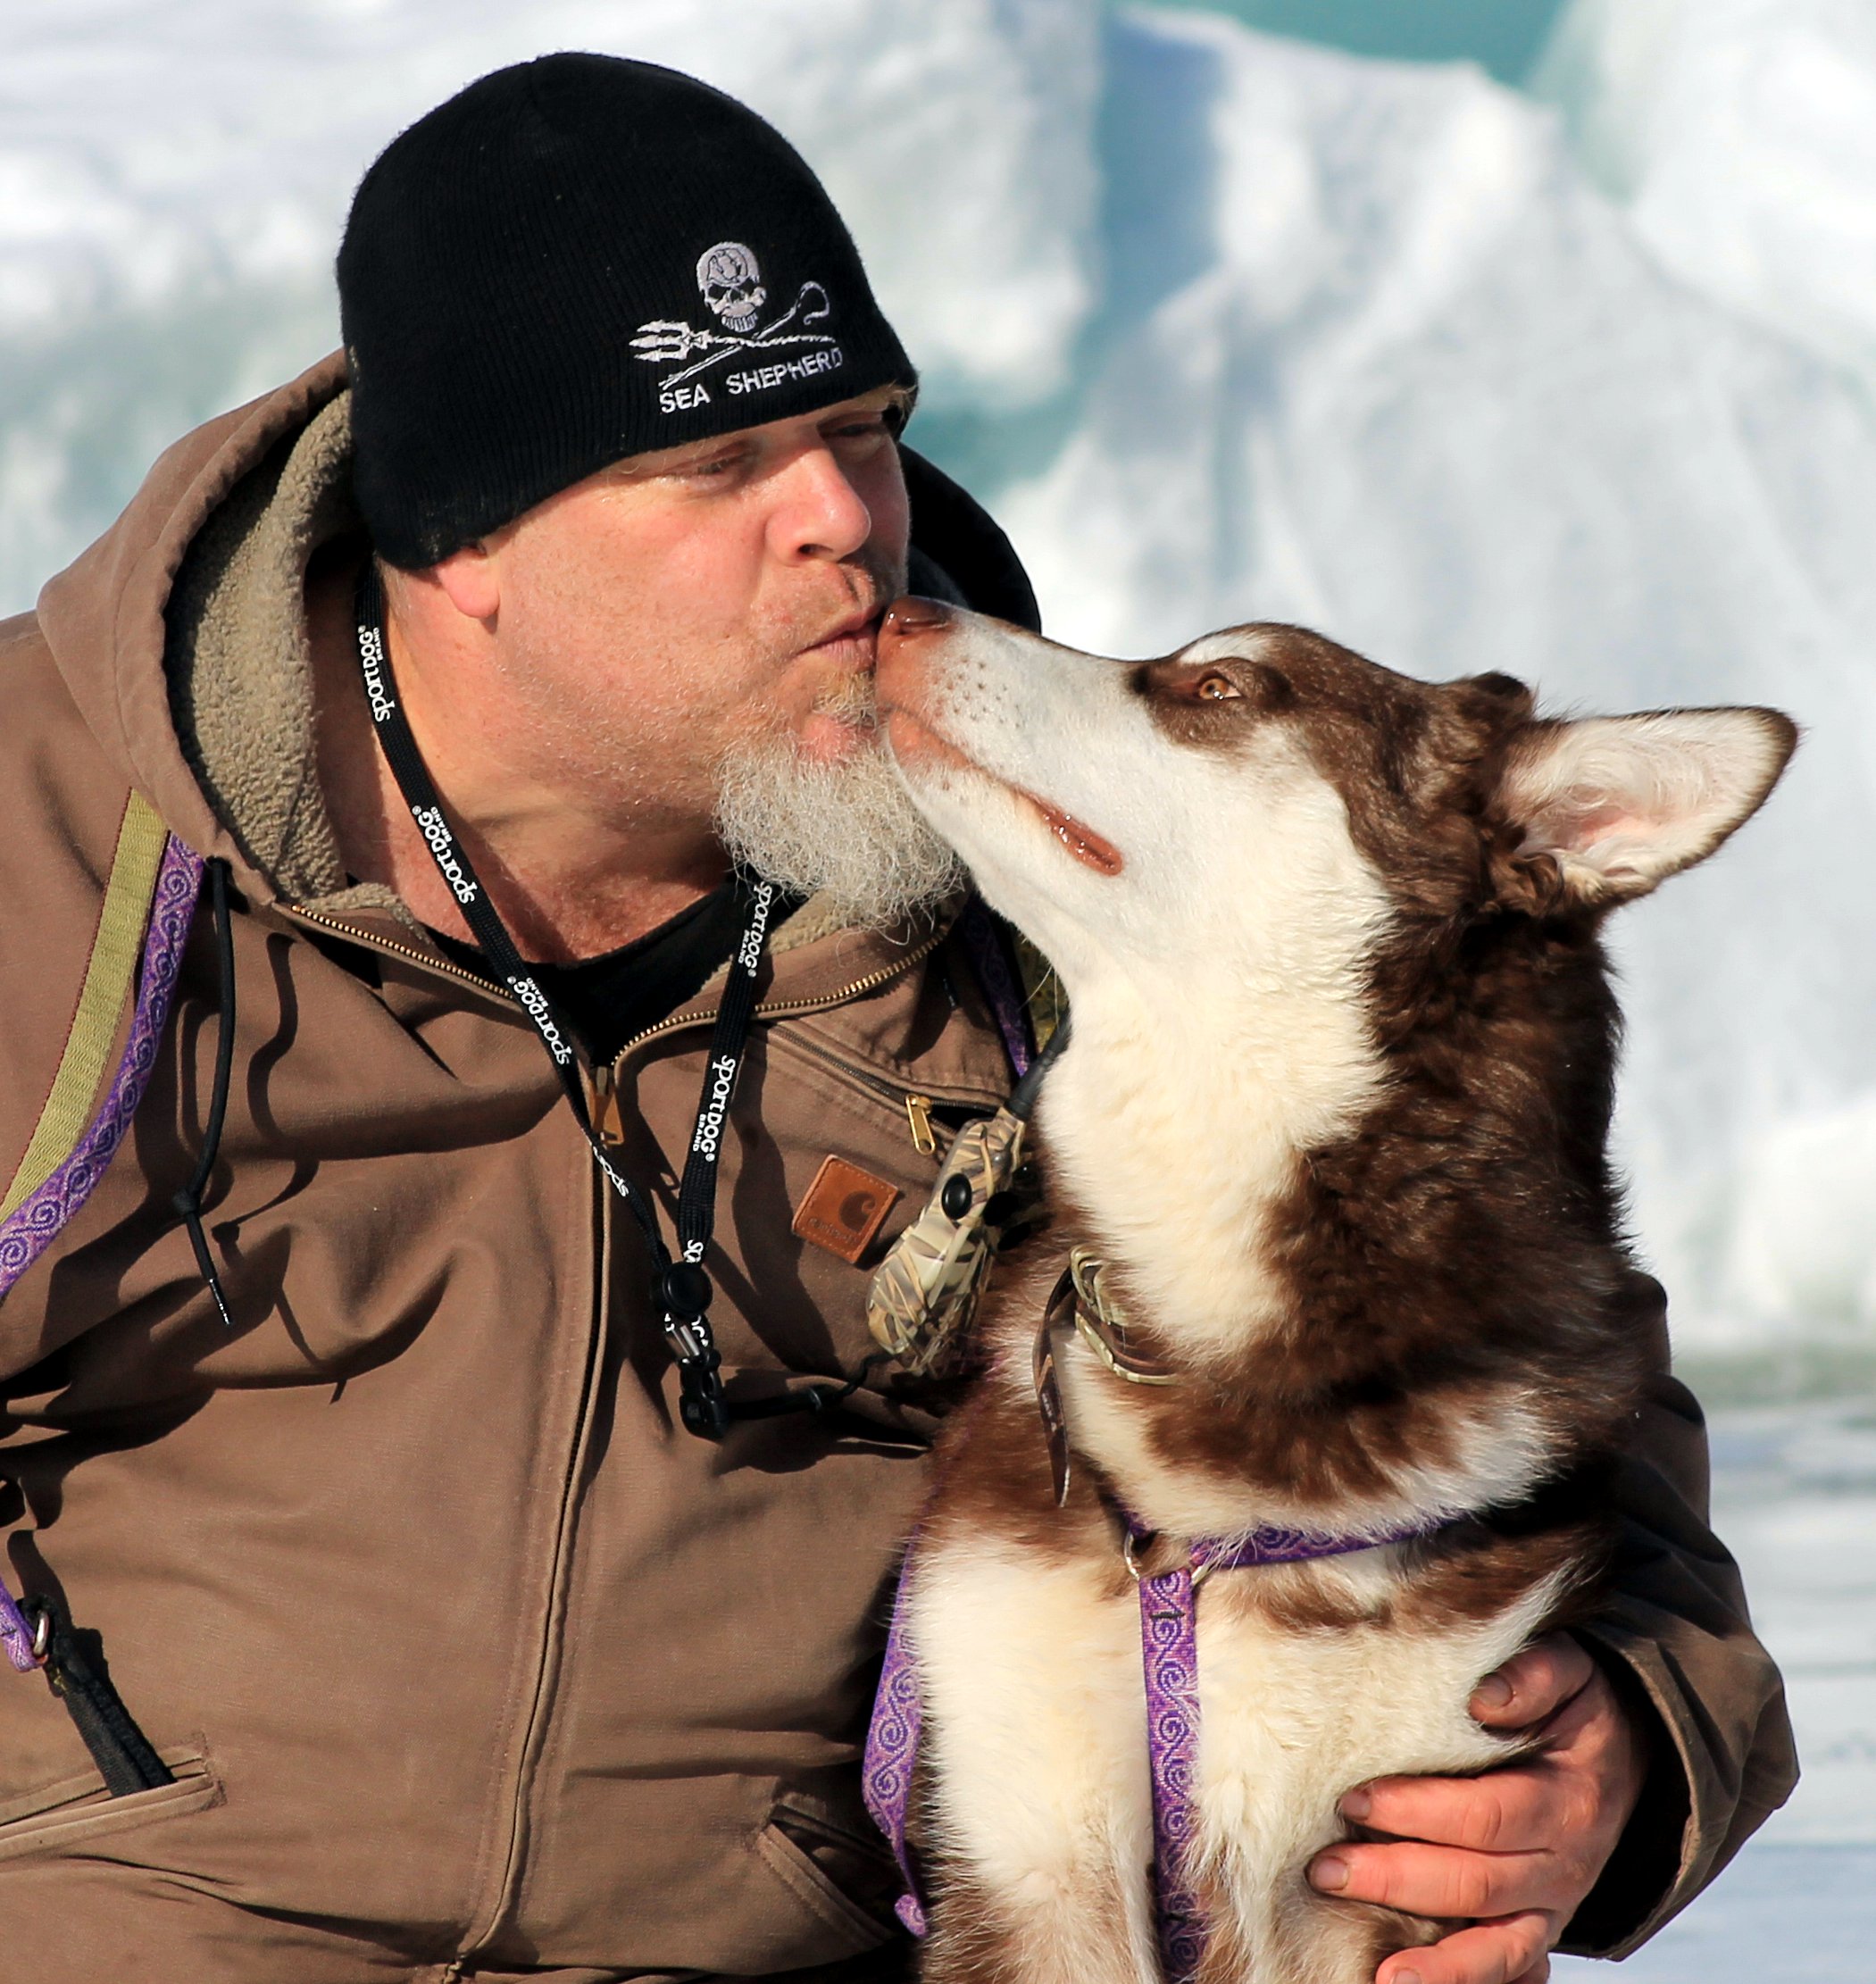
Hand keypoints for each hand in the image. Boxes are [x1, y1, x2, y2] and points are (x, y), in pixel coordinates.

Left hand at [1305, 1633, 1648, 1983]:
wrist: (1626, 1758)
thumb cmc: (1571, 1707)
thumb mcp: (1568, 1672)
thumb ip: (1532, 1675)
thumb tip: (1483, 1698)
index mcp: (1565, 1800)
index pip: (1485, 1814)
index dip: (1418, 1810)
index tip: (1352, 1799)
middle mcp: (1563, 1865)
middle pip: (1476, 1883)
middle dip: (1396, 1878)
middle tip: (1324, 1868)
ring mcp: (1553, 1906)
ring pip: (1495, 1945)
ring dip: (1434, 1963)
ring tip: (1379, 1976)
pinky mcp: (1539, 1930)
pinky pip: (1508, 1969)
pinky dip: (1464, 1983)